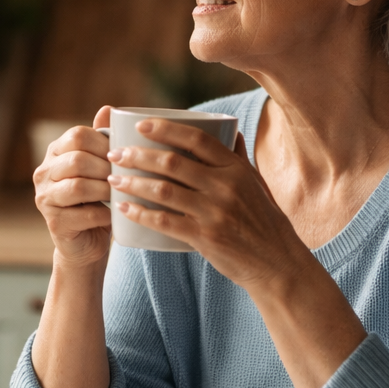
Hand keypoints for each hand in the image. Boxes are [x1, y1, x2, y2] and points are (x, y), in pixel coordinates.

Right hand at [33, 106, 113, 269]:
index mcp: (54, 153)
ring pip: (79, 186)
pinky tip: (117, 213)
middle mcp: (43, 173)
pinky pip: (85, 214)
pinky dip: (106, 214)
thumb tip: (108, 109)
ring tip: (121, 193)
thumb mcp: (101, 167)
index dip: (104, 143)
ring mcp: (44, 199)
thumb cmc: (98, 200)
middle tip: (126, 176)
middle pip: (77, 159)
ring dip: (106, 190)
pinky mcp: (54, 223)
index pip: (77, 136)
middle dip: (106, 168)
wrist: (86, 243)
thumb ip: (102, 140)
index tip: (123, 155)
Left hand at [107, 120, 308, 289]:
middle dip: (137, 155)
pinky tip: (123, 209)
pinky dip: (140, 213)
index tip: (140, 125)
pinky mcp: (205, 237)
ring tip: (113, 180)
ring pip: (164, 190)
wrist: (275, 261)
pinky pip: (164, 221)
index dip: (165, 129)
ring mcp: (215, 212)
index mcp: (235, 168)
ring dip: (133, 182)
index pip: (197, 138)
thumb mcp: (256, 183)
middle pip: (172, 162)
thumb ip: (238, 157)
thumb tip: (229, 130)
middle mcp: (225, 186)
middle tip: (115, 155)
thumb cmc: (263, 220)